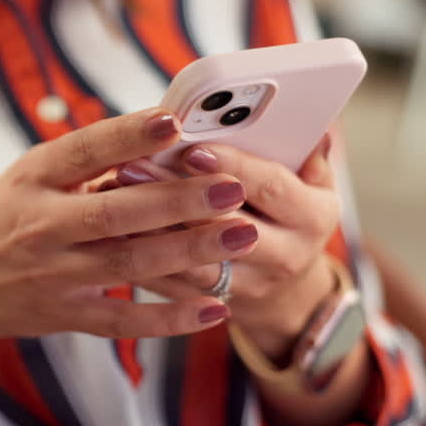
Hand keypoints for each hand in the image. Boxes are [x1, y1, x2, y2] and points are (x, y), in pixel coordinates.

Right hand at [0, 108, 259, 343]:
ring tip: (242, 236)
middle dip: (179, 200)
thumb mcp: (29, 175)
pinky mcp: (64, 315)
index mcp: (33, 177)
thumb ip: (86, 159)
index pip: (84, 150)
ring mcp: (52, 274)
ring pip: (129, 264)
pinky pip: (123, 318)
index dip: (127, 135)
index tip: (173, 121)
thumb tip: (162, 129)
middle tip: (232, 187)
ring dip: (189, 252)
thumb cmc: (3, 217)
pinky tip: (215, 308)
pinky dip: (170, 318)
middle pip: (116, 212)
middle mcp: (41, 225)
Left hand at [115, 135, 340, 358]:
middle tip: (133, 164)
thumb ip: (308, 152)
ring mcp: (250, 285)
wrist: (289, 293)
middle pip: (225, 224)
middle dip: (175, 193)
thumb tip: (311, 122)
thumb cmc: (293, 217)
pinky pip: (172, 284)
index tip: (192, 148)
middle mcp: (286, 256)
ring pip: (194, 259)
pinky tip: (111, 228)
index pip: (271, 188)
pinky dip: (141, 255)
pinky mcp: (215, 303)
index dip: (232, 166)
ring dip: (150, 227)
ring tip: (114, 192)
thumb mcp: (315, 185)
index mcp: (312, 218)